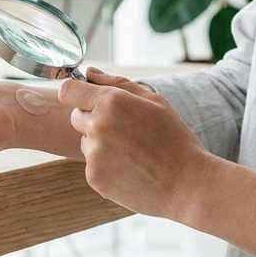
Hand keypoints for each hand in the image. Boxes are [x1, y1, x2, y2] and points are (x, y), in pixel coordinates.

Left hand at [57, 67, 216, 220]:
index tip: (88, 100)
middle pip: (76, 116)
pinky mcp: (95, 178)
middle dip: (93, 119)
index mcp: (111, 102)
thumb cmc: (174, 138)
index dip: (77, 94)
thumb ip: (117, 82)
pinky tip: (131, 169)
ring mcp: (94, 154)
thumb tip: (88, 72)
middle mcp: (97, 126)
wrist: (187, 183)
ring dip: (101, 144)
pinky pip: (92, 165)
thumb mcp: (154, 101)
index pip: (68, 90)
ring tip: (133, 152)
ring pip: (85, 142)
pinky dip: (106, 166)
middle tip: (125, 129)